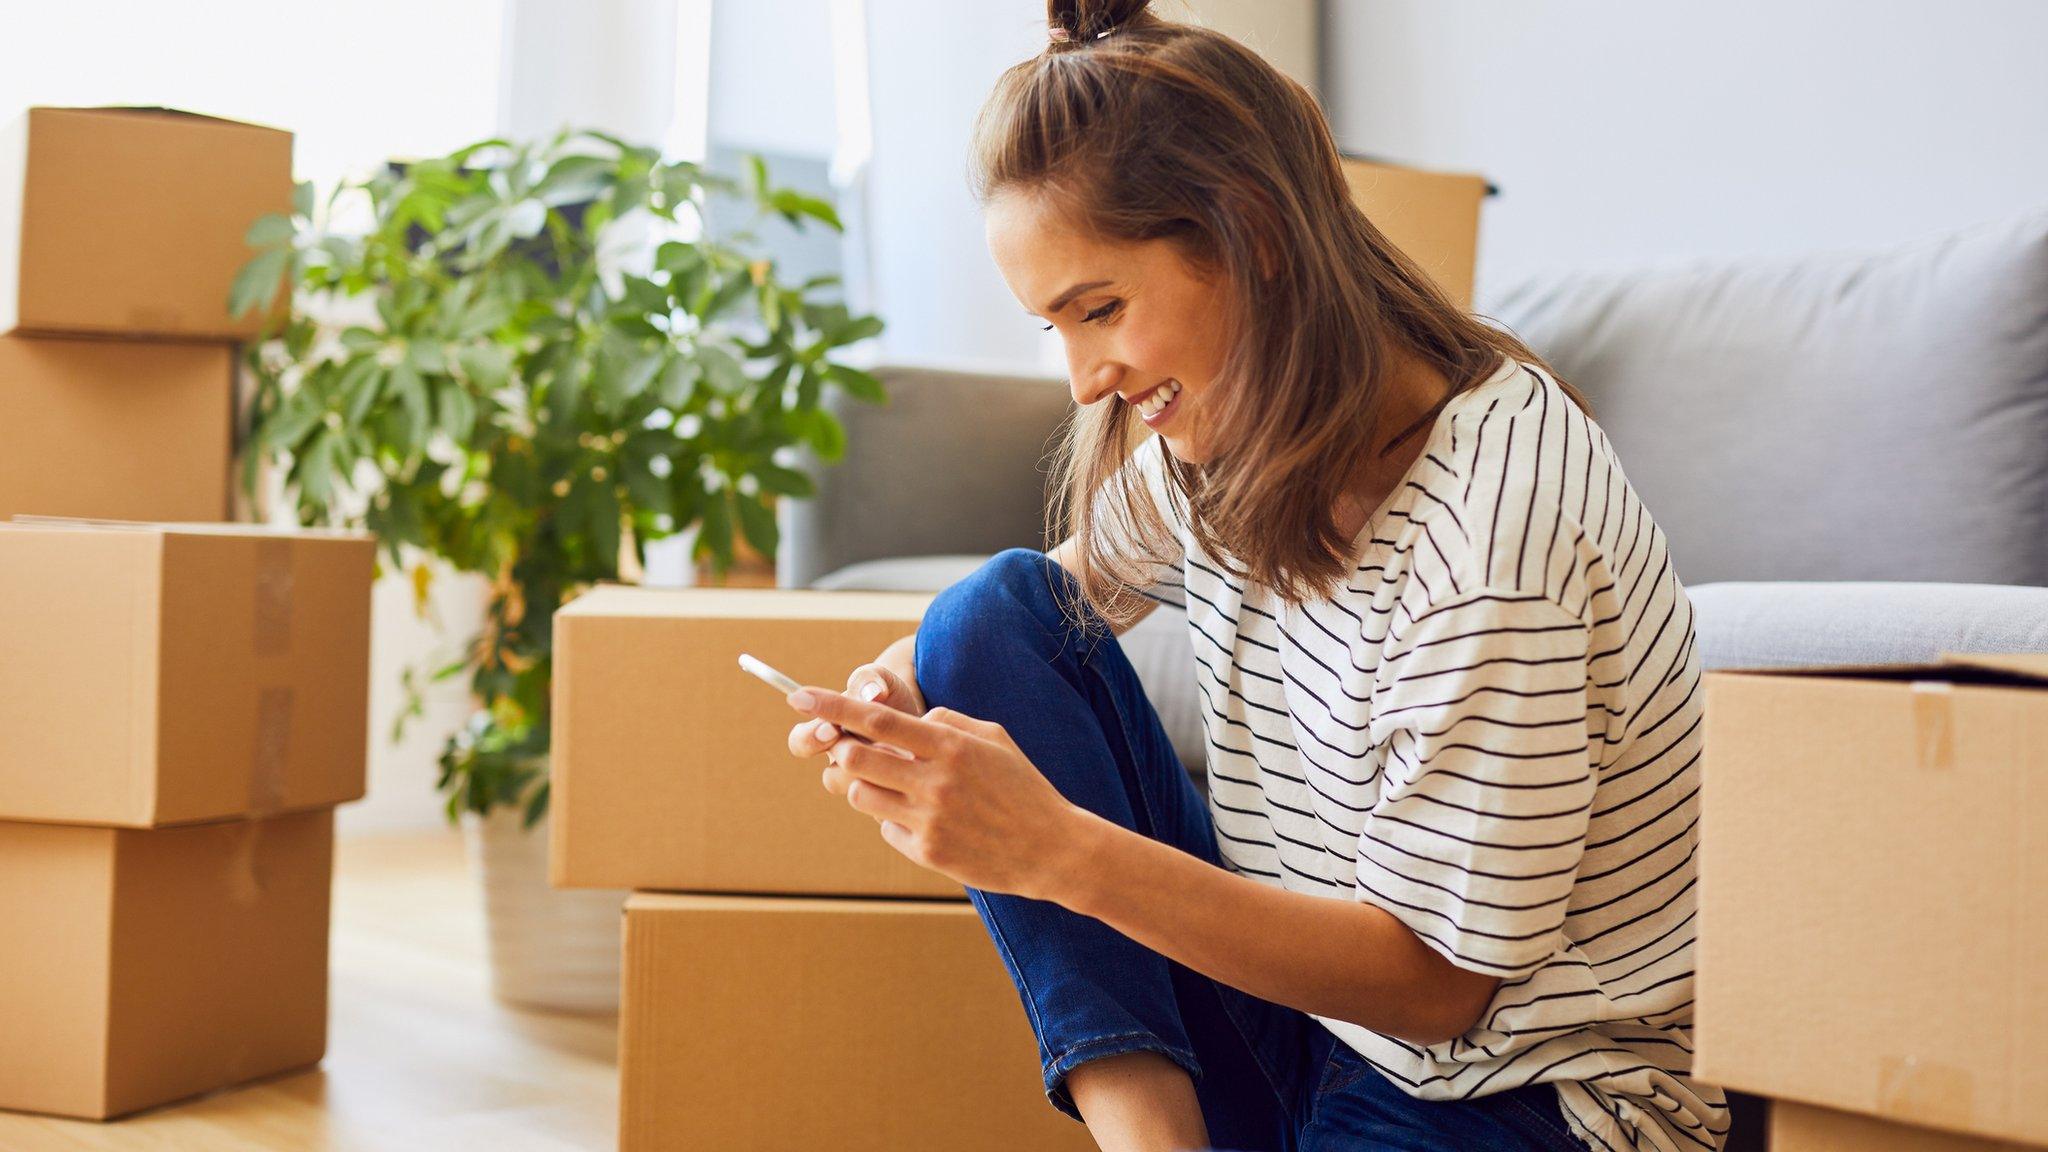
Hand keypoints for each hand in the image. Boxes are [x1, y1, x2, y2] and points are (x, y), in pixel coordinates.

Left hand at [782, 685, 1098, 900]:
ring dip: (869, 786)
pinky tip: (931, 822)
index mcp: (950, 745)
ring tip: (901, 787)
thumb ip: (945, 722)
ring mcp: (929, 820)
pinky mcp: (928, 852)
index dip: (830, 705)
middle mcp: (935, 781)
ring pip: (861, 794)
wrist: (1053, 849)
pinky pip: (886, 828)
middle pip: (854, 758)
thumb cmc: (1022, 786)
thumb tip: (904, 722)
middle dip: (844, 750)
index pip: (876, 719)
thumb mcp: (993, 738)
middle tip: (853, 749)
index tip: (796, 697)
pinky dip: (896, 820)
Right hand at [786, 635, 922, 794]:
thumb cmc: (894, 699)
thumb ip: (871, 679)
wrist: (927, 725)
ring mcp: (865, 786)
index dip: (811, 739)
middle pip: (832, 778)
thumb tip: (872, 692)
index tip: (832, 729)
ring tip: (907, 753)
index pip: (801, 743)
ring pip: (860, 794)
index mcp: (826, 734)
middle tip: (878, 745)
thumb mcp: (884, 682)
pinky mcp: (888, 805)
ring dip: (883, 774)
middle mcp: (841, 764)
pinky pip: (887, 808)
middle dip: (857, 762)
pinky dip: (903, 789)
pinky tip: (920, 771)